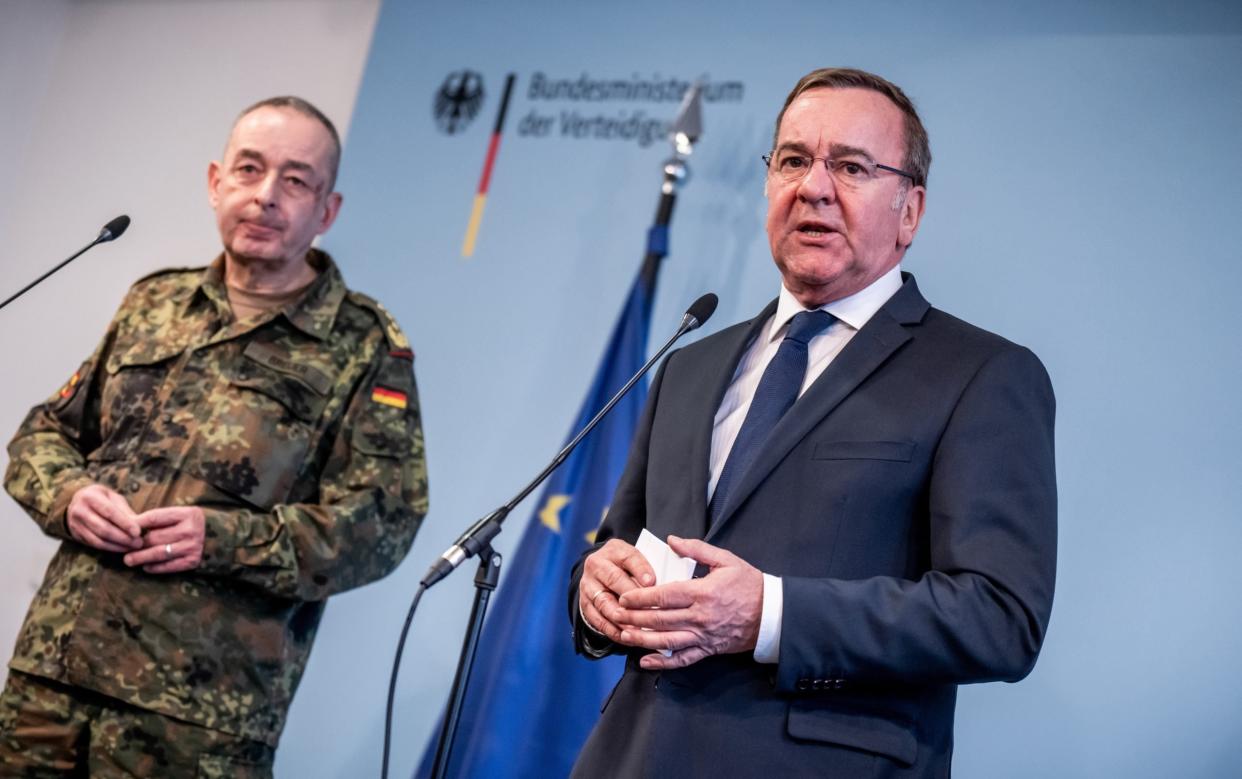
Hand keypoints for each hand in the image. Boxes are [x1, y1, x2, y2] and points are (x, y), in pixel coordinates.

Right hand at [66, 484, 141, 552]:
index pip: (109, 512)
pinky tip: (122, 548)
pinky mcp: (76, 535)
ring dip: (118, 545)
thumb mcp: (114, 498)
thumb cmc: (102, 499)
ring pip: (98, 539)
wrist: (78, 502)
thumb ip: (125, 511)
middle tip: (139, 543)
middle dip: (123, 537)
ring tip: (133, 547)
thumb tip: (141, 525)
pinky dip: (110, 548)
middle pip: (103, 528)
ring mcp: (75, 524)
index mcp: (90, 497)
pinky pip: (94, 545)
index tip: (138, 532)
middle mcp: (79, 510)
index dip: (124, 523)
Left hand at [123, 506, 205, 573]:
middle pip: (155, 537)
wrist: (219, 539)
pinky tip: (146, 567)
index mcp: (187, 514)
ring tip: (129, 560)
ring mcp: (192, 547)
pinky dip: (155, 567)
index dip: (136, 524)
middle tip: (123, 549)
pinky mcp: (192, 561)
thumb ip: (160, 519)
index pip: (155, 518)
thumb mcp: (180, 515)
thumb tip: (130, 524)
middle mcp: (191, 530)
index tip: (123, 529)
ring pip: (159, 553)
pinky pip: (168, 566)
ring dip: (141, 557)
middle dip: (136, 544)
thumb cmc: (192, 525)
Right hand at [578, 539, 655, 642]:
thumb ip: (649, 567)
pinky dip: (612, 630)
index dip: (641, 569)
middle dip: (631, 597)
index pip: (628, 557)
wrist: (602, 572)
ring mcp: (588, 585)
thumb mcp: (637, 559)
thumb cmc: (628, 567)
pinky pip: (597, 619)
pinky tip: (626, 637)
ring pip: (604, 602)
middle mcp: (597, 565)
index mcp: (614, 550)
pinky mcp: (584, 603)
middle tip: (646, 610)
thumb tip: (663, 586)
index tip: (652, 582)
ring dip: (621, 617)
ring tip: (637, 629)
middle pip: (614, 580)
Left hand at [614, 535, 762, 669]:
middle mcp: (700, 617)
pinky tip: (647, 662)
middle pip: (660, 620)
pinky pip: (683, 659)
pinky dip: (664, 663)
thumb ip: (697, 549)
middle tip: (616, 615)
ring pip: (667, 641)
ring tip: (624, 636)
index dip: (642, 597)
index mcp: (702, 593)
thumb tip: (672, 540)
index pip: (664, 596)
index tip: (625, 597)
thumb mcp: (726, 560)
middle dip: (634, 618)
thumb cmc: (749, 584)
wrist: (773, 614)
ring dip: (642, 640)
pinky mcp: (708, 649)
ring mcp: (703, 636)